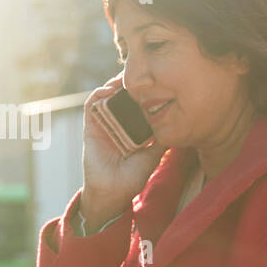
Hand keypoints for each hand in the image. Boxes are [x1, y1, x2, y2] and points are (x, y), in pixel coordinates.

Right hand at [80, 73, 163, 229]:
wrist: (112, 192)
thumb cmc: (131, 178)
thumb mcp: (152, 156)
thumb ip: (160, 140)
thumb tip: (176, 126)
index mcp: (131, 131)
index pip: (136, 106)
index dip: (142, 94)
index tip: (154, 82)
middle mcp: (116, 125)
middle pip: (121, 98)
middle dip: (128, 85)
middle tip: (139, 73)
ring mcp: (103, 126)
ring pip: (106, 98)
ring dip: (113, 85)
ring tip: (124, 78)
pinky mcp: (90, 128)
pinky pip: (91, 106)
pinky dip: (98, 95)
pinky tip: (108, 90)